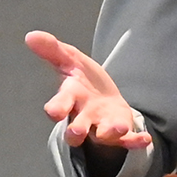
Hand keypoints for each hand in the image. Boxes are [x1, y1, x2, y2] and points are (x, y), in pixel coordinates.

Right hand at [25, 31, 151, 151]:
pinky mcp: (120, 133)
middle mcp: (83, 116)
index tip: (53, 112)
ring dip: (109, 133)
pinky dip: (135, 141)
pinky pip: (126, 140)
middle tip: (75, 134)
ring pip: (102, 136)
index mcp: (70, 98)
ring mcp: (101, 126)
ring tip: (117, 128)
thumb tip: (30, 35)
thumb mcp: (70, 60)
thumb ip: (52, 49)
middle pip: (77, 128)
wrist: (105, 97)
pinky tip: (145, 139)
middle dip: (76, 131)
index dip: (55, 109)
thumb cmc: (83, 81)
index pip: (58, 105)